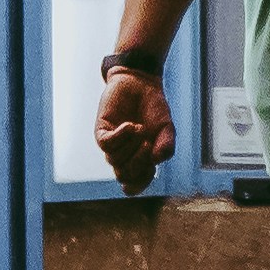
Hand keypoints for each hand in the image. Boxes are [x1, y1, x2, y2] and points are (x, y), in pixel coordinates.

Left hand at [98, 72, 173, 190]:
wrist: (142, 84)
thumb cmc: (154, 109)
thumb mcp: (167, 129)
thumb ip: (166, 146)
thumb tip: (156, 162)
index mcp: (138, 160)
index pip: (132, 184)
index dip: (139, 184)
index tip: (150, 171)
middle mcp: (123, 155)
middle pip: (124, 174)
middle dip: (138, 162)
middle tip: (148, 142)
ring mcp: (112, 144)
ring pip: (115, 160)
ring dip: (131, 146)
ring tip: (140, 127)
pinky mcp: (102, 130)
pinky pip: (107, 144)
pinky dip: (121, 137)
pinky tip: (131, 125)